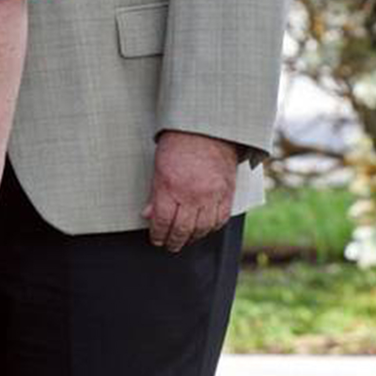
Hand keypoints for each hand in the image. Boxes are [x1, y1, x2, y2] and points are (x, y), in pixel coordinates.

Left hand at [143, 130, 238, 251]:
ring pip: (203, 228)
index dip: (158, 234)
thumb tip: (148, 215)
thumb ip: (155, 194)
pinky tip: (205, 229)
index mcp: (170, 187)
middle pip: (182, 229)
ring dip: (193, 237)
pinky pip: (221, 219)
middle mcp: (192, 195)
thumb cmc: (178, 145)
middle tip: (170, 245)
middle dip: (174, 241)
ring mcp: (212, 195)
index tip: (156, 239)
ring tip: (185, 240)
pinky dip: (212, 227)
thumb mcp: (158, 168)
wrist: (208, 130)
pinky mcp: (227, 193)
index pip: (163, 221)